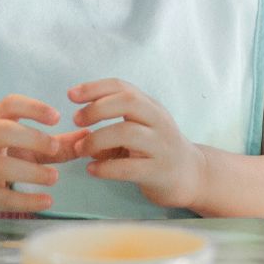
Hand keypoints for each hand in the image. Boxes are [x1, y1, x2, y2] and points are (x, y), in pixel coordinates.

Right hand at [0, 94, 87, 214]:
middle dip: (30, 137)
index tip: (57, 117)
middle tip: (55, 147)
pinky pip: (1, 197)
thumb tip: (89, 138)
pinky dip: (25, 200)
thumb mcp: (21, 144)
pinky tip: (47, 201)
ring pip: (0, 166)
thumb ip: (55, 142)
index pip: (9, 105)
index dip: (32, 108)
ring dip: (30, 171)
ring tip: (55, 178)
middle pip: (1, 131)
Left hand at [70, 79, 206, 211]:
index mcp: (150, 107)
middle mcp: (158, 122)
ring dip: (97, 139)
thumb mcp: (139, 129)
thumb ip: (112, 125)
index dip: (95, 88)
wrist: (193, 176)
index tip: (71, 95)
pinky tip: (92, 170)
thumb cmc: (157, 149)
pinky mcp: (159, 172)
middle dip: (97, 108)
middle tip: (77, 120)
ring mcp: (161, 146)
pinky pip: (129, 167)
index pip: (123, 87)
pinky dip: (106, 168)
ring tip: (81, 149)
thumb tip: (75, 133)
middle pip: (128, 102)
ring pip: (128, 133)